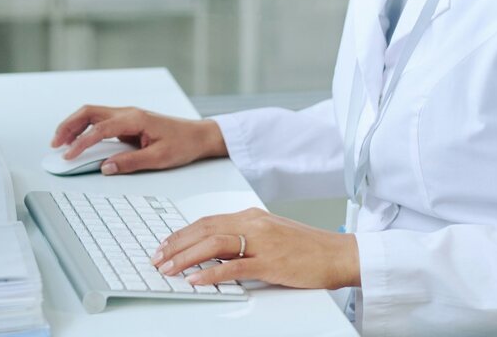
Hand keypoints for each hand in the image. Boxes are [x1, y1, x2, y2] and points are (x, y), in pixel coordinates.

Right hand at [50, 105, 226, 174]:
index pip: (99, 129)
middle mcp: (128, 113)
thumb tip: (105, 167)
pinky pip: (100, 121)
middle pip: (89, 112)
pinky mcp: (127, 122)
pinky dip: (85, 128)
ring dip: (74, 126)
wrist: (199, 135)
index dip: (81, 143)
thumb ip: (130, 162)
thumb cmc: (183, 144)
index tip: (68, 156)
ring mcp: (127, 116)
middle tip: (54, 145)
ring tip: (60, 142)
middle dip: (68, 126)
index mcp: (134, 119)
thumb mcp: (159, 158)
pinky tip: (78, 140)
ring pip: (92, 114)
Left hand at [151, 208, 359, 289]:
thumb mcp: (271, 234)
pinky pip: (234, 267)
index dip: (182, 234)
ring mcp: (262, 242)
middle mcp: (253, 223)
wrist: (339, 253)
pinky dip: (211, 273)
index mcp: (252, 216)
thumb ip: (244, 238)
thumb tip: (215, 249)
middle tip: (157, 258)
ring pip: (214, 244)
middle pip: (204, 230)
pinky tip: (196, 280)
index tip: (164, 245)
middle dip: (176, 244)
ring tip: (168, 269)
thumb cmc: (307, 247)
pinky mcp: (271, 262)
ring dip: (186, 257)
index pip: (207, 221)